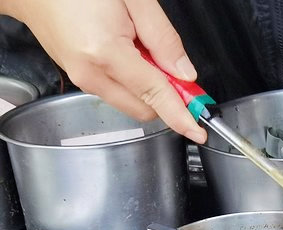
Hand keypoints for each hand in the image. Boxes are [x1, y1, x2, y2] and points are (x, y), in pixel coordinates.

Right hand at [7, 0, 204, 142]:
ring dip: (146, 85)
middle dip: (165, 94)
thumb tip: (185, 73)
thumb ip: (163, 38)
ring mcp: (81, 78)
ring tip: (138, 46)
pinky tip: (126, 51)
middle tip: (169, 64)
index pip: (155, 96)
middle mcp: (90, 73)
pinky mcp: (78, 78)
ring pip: (131, 102)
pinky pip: (116, 91)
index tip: (198, 131)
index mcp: (105, 53)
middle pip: (145, 108)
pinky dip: (131, 80)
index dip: (182, 116)